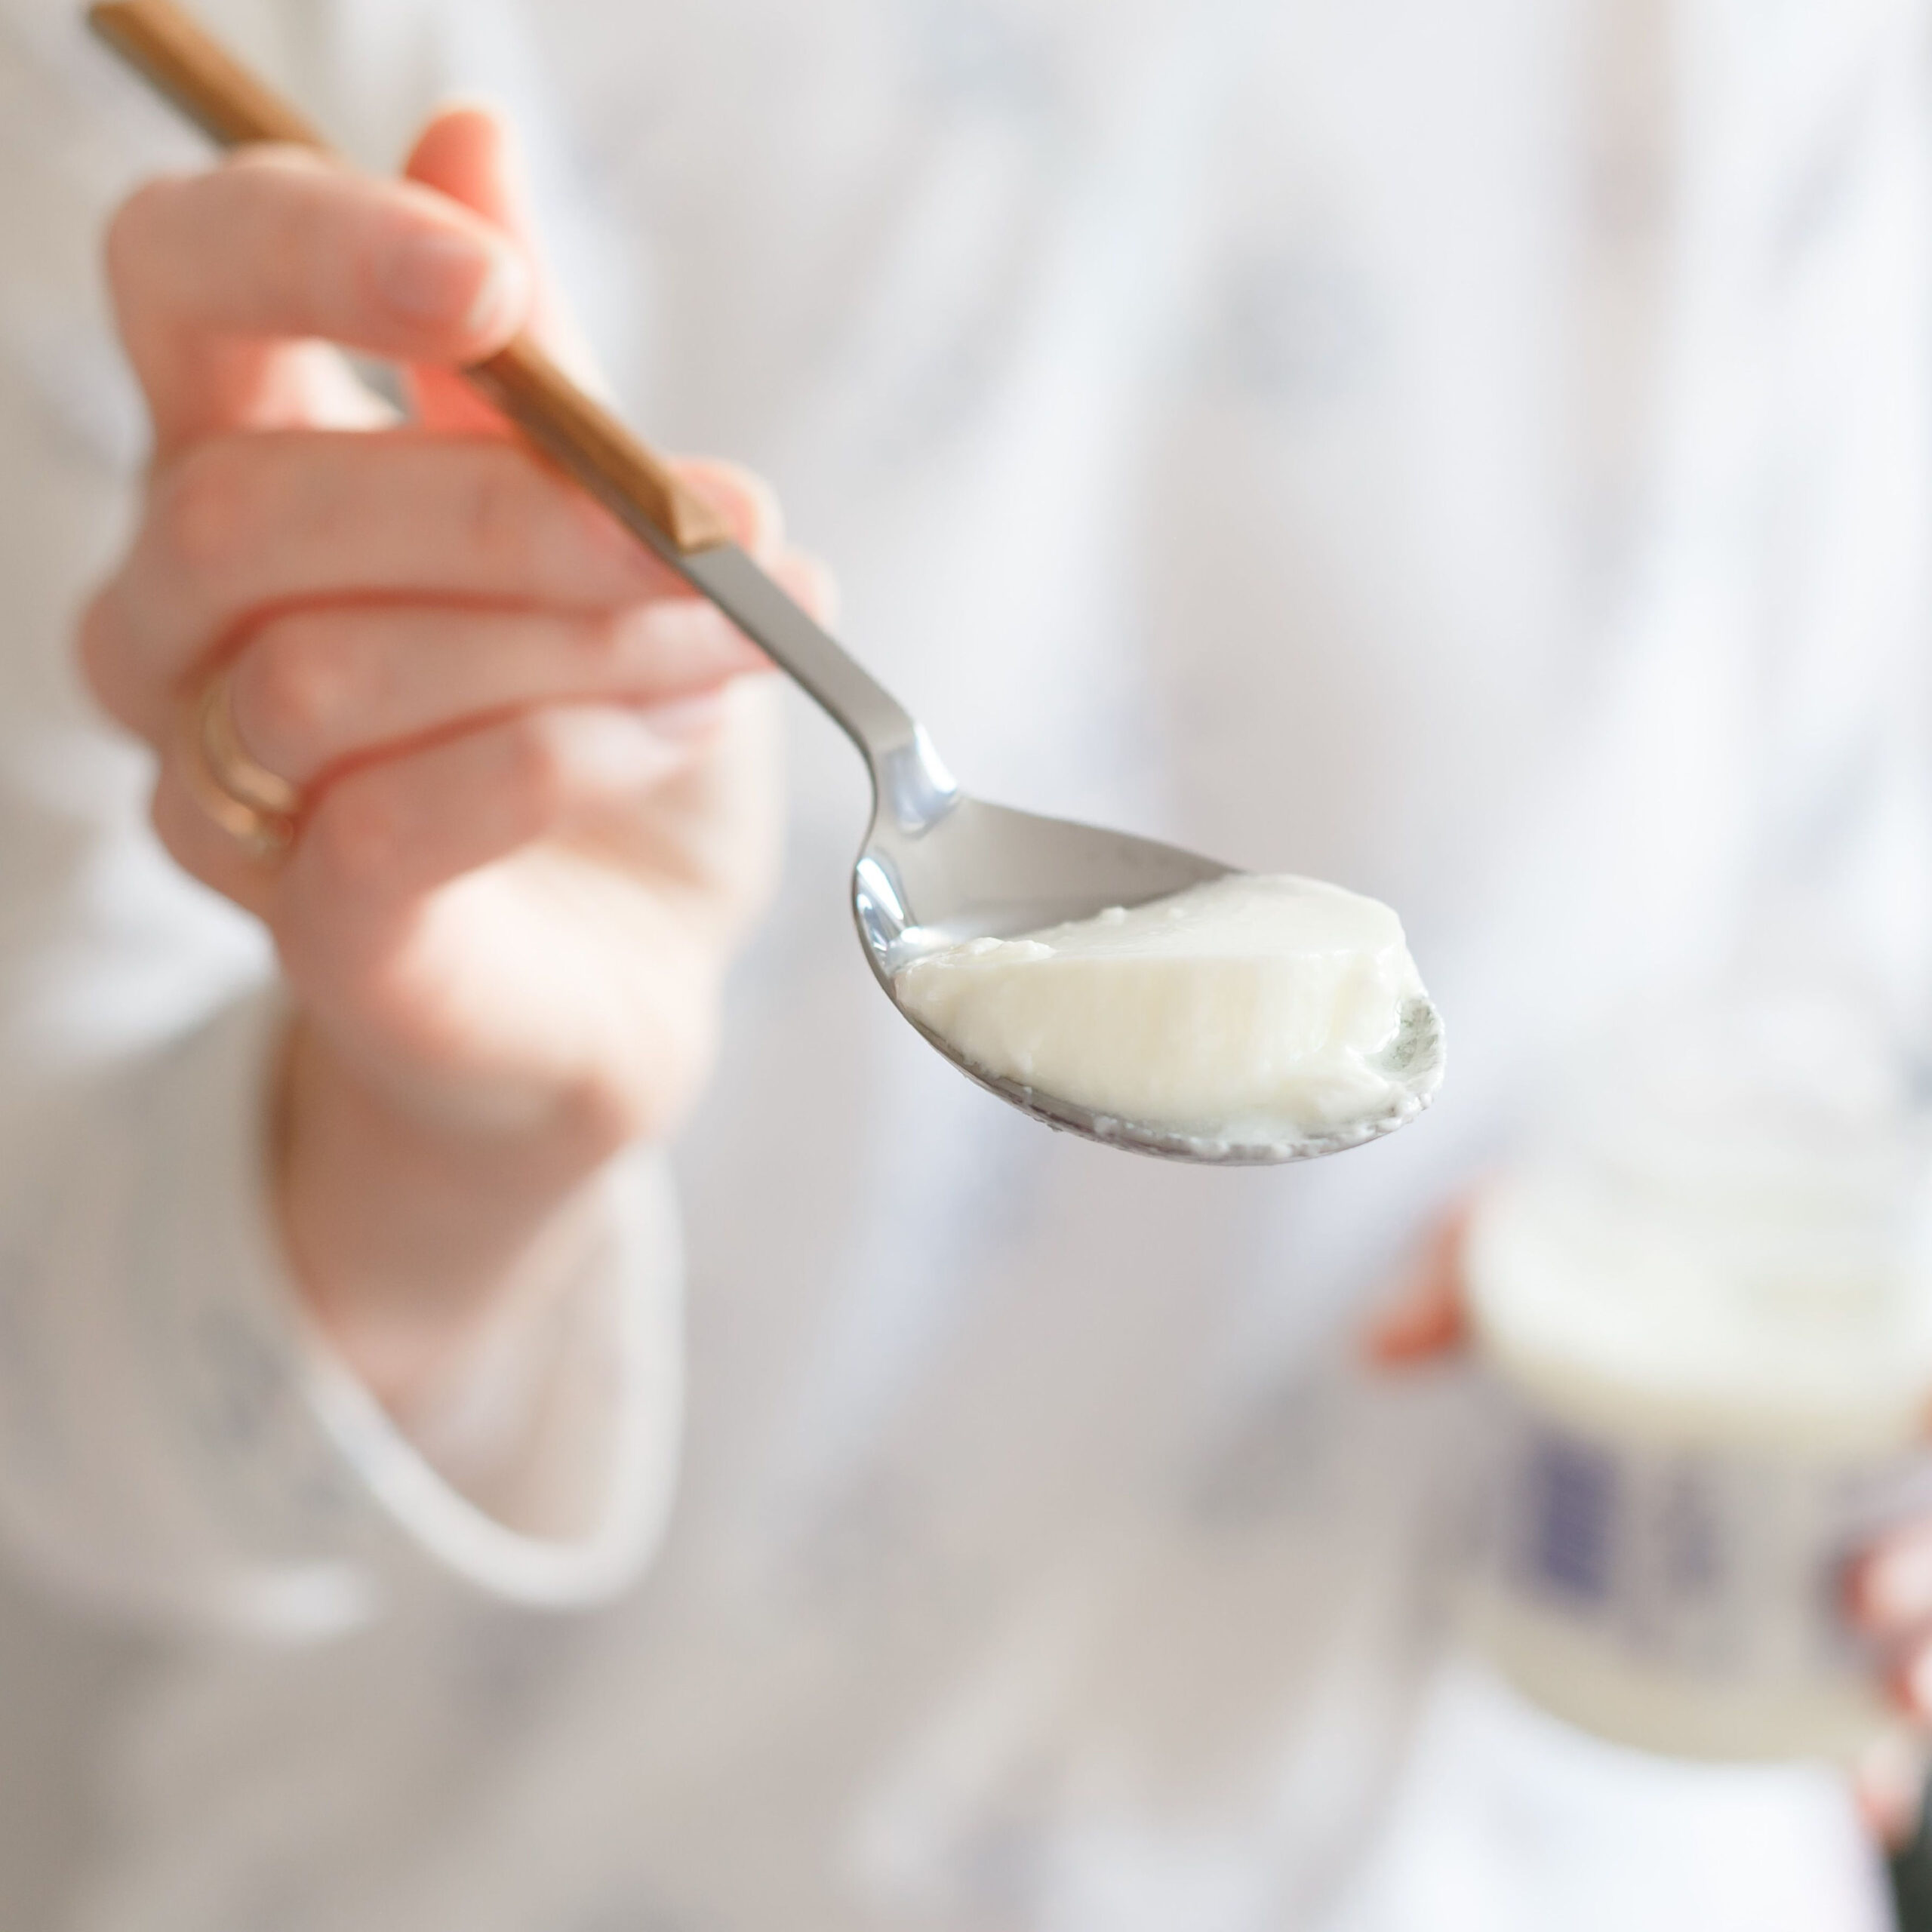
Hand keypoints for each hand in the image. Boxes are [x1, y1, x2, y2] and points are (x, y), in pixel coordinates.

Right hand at [81, 109, 826, 1411]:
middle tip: (721, 525)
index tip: (502, 287)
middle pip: (253, 506)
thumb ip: (524, 373)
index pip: (173, 290)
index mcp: (244, 476)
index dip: (309, 252)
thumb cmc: (603, 738)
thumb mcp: (595, 532)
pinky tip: (658, 743)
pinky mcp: (309, 935)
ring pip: (332, 669)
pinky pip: (385, 822)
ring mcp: (222, 796)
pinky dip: (548, 763)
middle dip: (518, 506)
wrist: (619, 978)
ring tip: (728, 643)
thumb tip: (470, 137)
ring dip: (569, 641)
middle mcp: (178, 632)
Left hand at [1367, 1202, 1931, 1845]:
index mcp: (1825, 1300)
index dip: (1931, 1400)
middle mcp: (1858, 1408)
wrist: (1571, 1263)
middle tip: (1860, 1593)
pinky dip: (1880, 1745)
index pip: (1917, 1355)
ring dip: (1930, 1658)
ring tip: (1891, 1708)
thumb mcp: (1512, 1233)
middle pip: (1931, 1487)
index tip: (1920, 1425)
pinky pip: (1874, 1671)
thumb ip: (1455, 1269)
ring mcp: (1847, 1505)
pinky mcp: (1811, 1582)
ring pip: (1930, 1583)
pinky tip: (1859, 1794)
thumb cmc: (1576, 1233)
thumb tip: (1376, 1348)